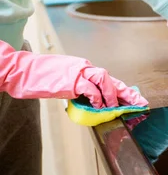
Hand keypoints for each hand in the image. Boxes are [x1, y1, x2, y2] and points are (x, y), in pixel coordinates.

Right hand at [0, 41, 147, 108]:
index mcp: (84, 69)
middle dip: (126, 92)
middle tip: (138, 103)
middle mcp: (84, 67)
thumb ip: (80, 91)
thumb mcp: (65, 84)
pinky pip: (90, 88)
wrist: (22, 71)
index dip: (123, 91)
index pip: (108, 80)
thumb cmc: (41, 78)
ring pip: (104, 79)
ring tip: (116, 107)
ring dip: (112, 94)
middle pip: (111, 79)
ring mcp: (78, 72)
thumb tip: (91, 104)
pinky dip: (97, 97)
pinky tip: (100, 106)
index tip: (135, 100)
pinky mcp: (71, 79)